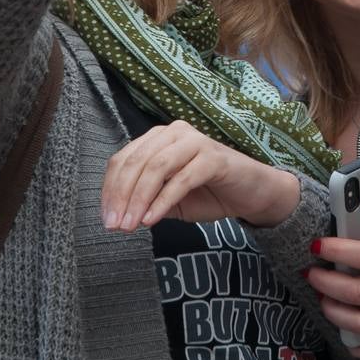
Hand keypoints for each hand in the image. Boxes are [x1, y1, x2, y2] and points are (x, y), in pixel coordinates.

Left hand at [100, 121, 299, 230]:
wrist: (253, 194)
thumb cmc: (209, 193)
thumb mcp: (168, 198)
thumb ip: (144, 199)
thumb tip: (116, 214)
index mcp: (160, 138)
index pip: (123, 159)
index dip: (110, 189)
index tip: (106, 219)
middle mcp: (176, 133)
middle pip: (136, 161)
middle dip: (121, 196)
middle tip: (114, 226)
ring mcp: (196, 142)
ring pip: (156, 167)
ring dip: (139, 199)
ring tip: (130, 226)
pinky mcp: (213, 158)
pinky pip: (181, 179)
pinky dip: (162, 201)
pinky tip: (151, 220)